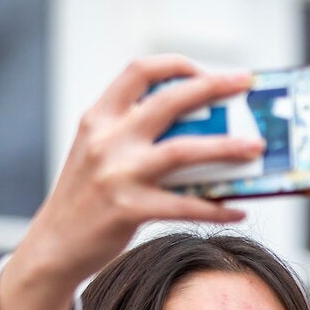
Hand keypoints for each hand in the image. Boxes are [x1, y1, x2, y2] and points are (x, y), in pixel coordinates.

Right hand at [0, 56, 264, 309]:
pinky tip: (238, 210)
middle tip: (244, 84)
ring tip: (256, 148)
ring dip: (226, 147)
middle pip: (169, 101)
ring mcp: (117, 174)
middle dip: (213, 87)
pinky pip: (185, 206)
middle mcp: (106, 139)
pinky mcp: (129, 209)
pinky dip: (216, 209)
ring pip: (183, 151)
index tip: (207, 71)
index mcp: (99, 118)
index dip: (177, 65)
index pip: (139, 71)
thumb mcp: (98, 152)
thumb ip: (134, 134)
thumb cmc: (88, 197)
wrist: (54, 244)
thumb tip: (202, 130)